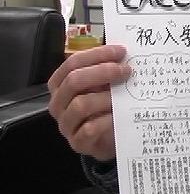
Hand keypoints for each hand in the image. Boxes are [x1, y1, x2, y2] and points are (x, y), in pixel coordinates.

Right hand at [48, 45, 130, 161]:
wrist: (108, 138)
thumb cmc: (104, 106)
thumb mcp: (103, 85)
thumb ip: (108, 70)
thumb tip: (124, 54)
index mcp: (61, 83)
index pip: (72, 63)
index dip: (97, 54)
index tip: (121, 51)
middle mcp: (59, 103)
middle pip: (74, 81)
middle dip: (103, 72)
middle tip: (126, 70)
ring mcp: (66, 124)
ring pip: (80, 104)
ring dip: (106, 96)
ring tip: (126, 93)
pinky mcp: (78, 142)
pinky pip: (90, 129)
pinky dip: (108, 119)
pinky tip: (121, 114)